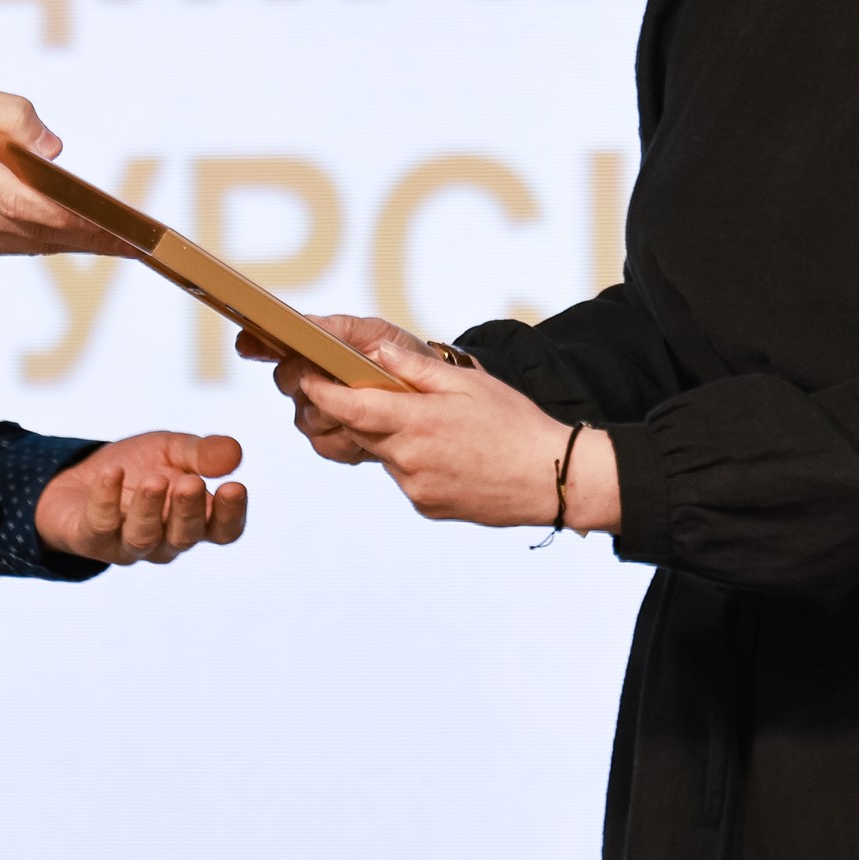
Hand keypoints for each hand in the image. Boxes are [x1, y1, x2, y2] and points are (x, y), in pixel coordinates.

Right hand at [0, 80, 124, 257]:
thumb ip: (9, 113)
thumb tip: (53, 147)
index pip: (29, 204)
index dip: (75, 217)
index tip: (115, 223)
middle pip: (39, 232)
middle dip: (90, 237)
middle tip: (135, 241)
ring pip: (28, 244)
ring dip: (72, 243)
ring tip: (116, 241)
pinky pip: (10, 245)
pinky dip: (43, 241)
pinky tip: (70, 236)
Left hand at [35, 432, 249, 564]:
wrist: (80, 475)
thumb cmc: (137, 467)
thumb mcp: (172, 450)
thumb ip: (202, 453)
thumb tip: (236, 453)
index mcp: (194, 521)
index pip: (223, 530)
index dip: (231, 514)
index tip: (235, 486)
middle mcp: (165, 540)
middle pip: (185, 536)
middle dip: (189, 510)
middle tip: (190, 482)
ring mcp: (127, 546)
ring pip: (144, 538)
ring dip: (150, 510)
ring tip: (154, 480)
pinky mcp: (91, 541)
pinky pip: (101, 525)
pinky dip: (106, 499)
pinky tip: (112, 472)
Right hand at [237, 314, 413, 465]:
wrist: (428, 392)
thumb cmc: (398, 357)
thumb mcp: (376, 333)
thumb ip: (339, 328)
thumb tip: (308, 323)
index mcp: (310, 352)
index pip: (270, 346)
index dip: (256, 344)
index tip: (247, 342)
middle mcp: (304, 385)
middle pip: (287, 381)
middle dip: (308, 376)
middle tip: (329, 371)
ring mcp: (315, 417)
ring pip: (307, 417)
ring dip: (335, 409)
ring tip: (362, 400)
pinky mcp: (332, 445)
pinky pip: (327, 445)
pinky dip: (349, 436)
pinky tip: (367, 427)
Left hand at [262, 321, 620, 532]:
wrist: (552, 477)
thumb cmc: (515, 423)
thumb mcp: (468, 383)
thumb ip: (416, 369)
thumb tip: (376, 353)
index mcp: (418, 422)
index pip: (350, 407)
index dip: (321, 392)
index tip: (306, 377)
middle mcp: (409, 459)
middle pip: (363, 431)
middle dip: (357, 411)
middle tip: (365, 390)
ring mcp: (417, 488)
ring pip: (385, 455)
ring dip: (392, 437)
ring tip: (433, 425)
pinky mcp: (428, 506)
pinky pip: (406, 478)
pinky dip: (414, 461)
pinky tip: (447, 453)